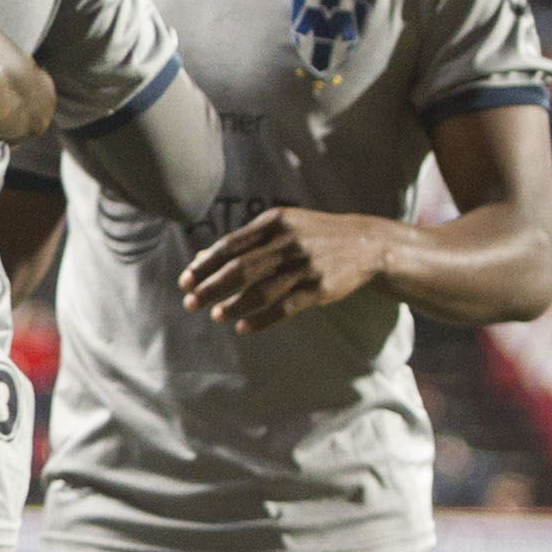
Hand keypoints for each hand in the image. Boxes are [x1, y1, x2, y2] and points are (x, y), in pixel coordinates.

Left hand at [180, 208, 402, 331]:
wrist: (366, 242)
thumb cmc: (313, 235)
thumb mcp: (282, 226)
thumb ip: (245, 240)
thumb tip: (202, 257)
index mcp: (274, 222)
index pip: (230, 245)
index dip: (205, 265)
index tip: (185, 281)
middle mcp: (288, 242)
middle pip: (241, 268)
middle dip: (211, 287)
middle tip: (190, 302)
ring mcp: (305, 265)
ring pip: (261, 290)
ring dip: (235, 306)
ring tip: (216, 316)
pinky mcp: (319, 288)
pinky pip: (285, 307)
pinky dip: (262, 319)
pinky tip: (243, 328)